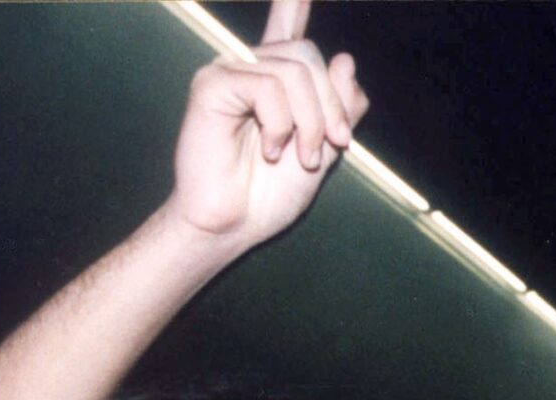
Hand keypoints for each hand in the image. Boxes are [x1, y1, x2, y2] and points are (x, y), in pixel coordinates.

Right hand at [168, 0, 368, 248]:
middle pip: (310, 55)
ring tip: (300, 156)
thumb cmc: (272, 192)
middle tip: (334, 145)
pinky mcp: (211, 85)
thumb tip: (344, 60)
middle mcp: (252, 68)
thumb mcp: (326, 148)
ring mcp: (230, 72)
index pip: (289, 31)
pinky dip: (280, 123)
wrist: (236, 223)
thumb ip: (340, 106)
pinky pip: (267, 86)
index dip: (293, 7)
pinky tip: (269, 149)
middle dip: (332, 105)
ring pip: (294, 71)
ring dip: (311, 121)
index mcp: (279, 82)